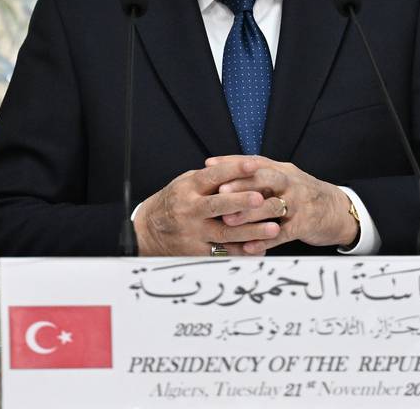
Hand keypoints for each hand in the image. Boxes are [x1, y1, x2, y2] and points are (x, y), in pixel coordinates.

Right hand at [134, 158, 282, 255]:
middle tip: (262, 198)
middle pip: (218, 206)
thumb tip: (238, 167)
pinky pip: (223, 254)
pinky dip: (243, 252)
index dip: (233, 169)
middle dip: (241, 202)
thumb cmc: (171, 203)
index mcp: (187, 189)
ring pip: (225, 234)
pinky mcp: (196, 252)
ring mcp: (193, 233)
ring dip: (251, 232)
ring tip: (273, 229)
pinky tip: (261, 249)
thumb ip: (208, 178)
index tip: (253, 164)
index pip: (212, 176)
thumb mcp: (183, 183)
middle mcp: (189, 211)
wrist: (146, 232)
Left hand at [207, 155, 357, 253]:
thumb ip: (260, 175)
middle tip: (219, 192)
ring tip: (228, 221)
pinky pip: (284, 233)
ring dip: (250, 214)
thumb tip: (223, 171)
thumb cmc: (302, 194)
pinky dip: (266, 240)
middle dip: (241, 184)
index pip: (256, 161)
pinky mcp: (306, 224)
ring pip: (273, 206)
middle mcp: (291, 182)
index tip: (209, 165)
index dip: (232, 162)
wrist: (338, 210)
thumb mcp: (284, 179)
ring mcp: (300, 203)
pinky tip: (249, 247)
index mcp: (283, 170)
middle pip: (266, 179)